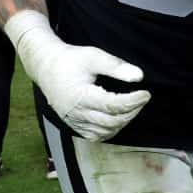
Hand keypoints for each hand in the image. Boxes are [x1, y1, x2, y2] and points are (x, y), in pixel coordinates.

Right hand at [8, 11, 150, 141]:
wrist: (46, 66)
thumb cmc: (70, 59)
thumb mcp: (94, 56)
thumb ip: (116, 66)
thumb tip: (139, 76)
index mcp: (80, 96)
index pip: (113, 105)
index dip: (132, 102)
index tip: (146, 93)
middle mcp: (76, 113)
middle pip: (111, 121)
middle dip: (131, 111)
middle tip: (142, 98)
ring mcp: (73, 122)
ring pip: (105, 132)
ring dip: (122, 121)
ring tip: (132, 105)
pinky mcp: (73, 125)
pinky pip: (95, 135)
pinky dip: (110, 129)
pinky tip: (118, 117)